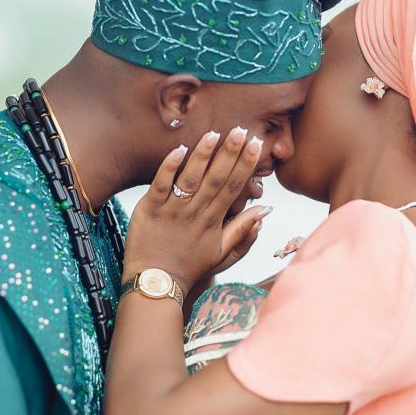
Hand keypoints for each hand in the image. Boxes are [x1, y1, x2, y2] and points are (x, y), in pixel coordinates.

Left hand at [123, 127, 271, 293]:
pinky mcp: (151, 209)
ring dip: (203, 156)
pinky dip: (170, 167)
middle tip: (242, 131)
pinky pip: (161, 184)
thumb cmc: (189, 267)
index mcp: (214, 220)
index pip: (234, 187)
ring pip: (191, 179)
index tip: (257, 145)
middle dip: (230, 153)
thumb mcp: (222, 253)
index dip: (246, 165)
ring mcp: (173, 210)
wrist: (156, 282)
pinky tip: (179, 150)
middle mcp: (196, 213)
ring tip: (215, 134)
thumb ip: (243, 231)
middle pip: (216, 179)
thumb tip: (264, 211)